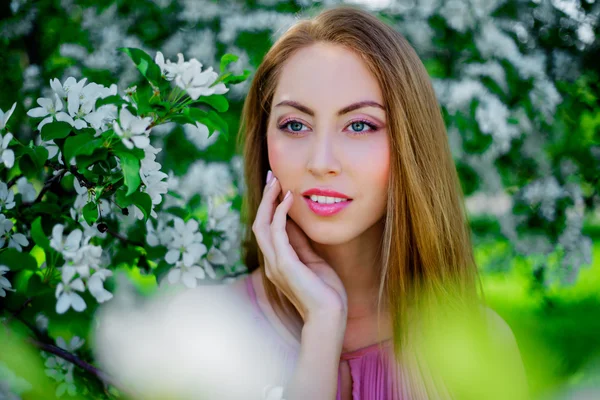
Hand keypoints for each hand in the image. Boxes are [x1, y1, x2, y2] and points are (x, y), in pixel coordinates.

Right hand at [252, 171, 347, 324]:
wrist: (330, 315)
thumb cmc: (325, 291)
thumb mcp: (313, 260)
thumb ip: (301, 243)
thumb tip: (296, 222)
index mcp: (277, 261)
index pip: (267, 229)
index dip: (270, 206)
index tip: (277, 186)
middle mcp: (271, 261)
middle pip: (259, 223)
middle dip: (265, 199)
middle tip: (273, 177)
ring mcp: (275, 263)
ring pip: (262, 225)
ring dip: (269, 201)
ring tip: (278, 182)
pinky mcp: (284, 264)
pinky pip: (276, 232)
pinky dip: (280, 212)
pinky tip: (289, 198)